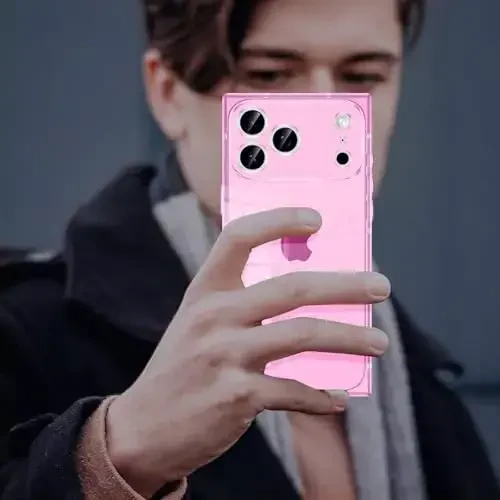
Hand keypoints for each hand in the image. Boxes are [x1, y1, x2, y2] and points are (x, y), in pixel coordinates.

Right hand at [106, 207, 389, 495]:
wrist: (143, 428)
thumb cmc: (182, 368)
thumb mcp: (201, 326)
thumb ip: (245, 308)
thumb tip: (313, 300)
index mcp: (204, 291)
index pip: (238, 237)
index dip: (278, 220)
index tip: (315, 217)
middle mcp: (213, 316)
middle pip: (292, 287)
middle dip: (345, 285)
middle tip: (380, 286)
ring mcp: (224, 356)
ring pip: (304, 335)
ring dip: (350, 338)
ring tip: (379, 342)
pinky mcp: (237, 397)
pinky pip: (295, 390)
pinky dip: (323, 395)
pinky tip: (338, 397)